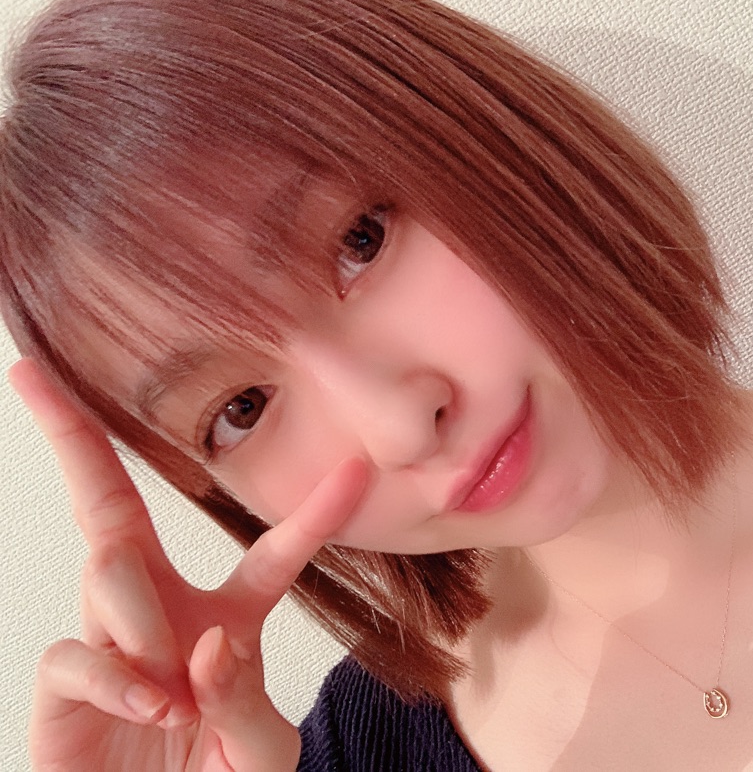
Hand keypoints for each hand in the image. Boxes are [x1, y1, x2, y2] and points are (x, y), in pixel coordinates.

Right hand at [12, 359, 361, 771]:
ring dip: (146, 627)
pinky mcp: (64, 682)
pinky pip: (76, 650)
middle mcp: (160, 611)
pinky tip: (152, 708)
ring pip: (110, 569)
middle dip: (73, 438)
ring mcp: (107, 640)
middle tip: (33, 376)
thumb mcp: (258, 753)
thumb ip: (246, 701)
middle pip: (110, 505)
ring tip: (173, 700)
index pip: (272, 552)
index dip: (315, 514)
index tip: (361, 469)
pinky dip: (119, 678)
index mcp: (227, 619)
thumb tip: (208, 647)